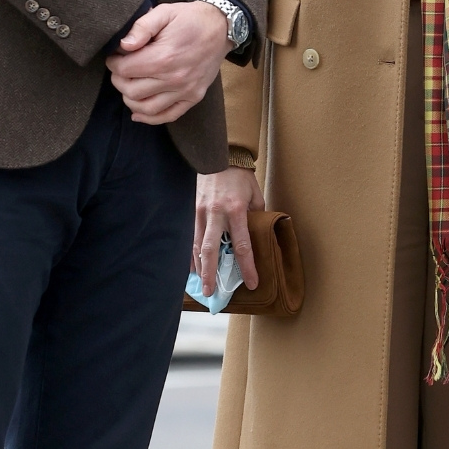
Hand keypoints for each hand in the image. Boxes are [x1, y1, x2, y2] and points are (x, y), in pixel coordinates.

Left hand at [107, 1, 229, 124]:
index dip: (113, 63)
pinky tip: (138, 113)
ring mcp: (186, 91)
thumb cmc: (190, 18)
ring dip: (130, 99)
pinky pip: (168, 116)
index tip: (114, 57)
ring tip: (129, 86)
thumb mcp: (164, 12)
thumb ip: (141, 27)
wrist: (221, 27)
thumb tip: (123, 45)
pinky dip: (150, 118)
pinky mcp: (194, 97)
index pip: (124, 70)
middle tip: (120, 70)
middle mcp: (174, 78)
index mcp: (164, 57)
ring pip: (146, 108)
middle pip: (132, 91)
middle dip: (119, 80)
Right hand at [194, 167, 264, 293]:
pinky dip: (190, 252)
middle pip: (211, 250)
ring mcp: (200, 211)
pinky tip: (191, 266)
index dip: (247, 267)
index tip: (252, 283)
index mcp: (235, 211)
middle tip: (211, 292)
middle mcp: (215, 213)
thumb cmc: (240, 178)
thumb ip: (257, 217)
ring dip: (198, 267)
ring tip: (201, 284)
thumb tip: (259, 236)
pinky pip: (189, 235)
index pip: (241, 245)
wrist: (219, 156)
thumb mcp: (255, 196)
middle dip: (210, 273)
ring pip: (196, 245)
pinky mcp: (190, 209)